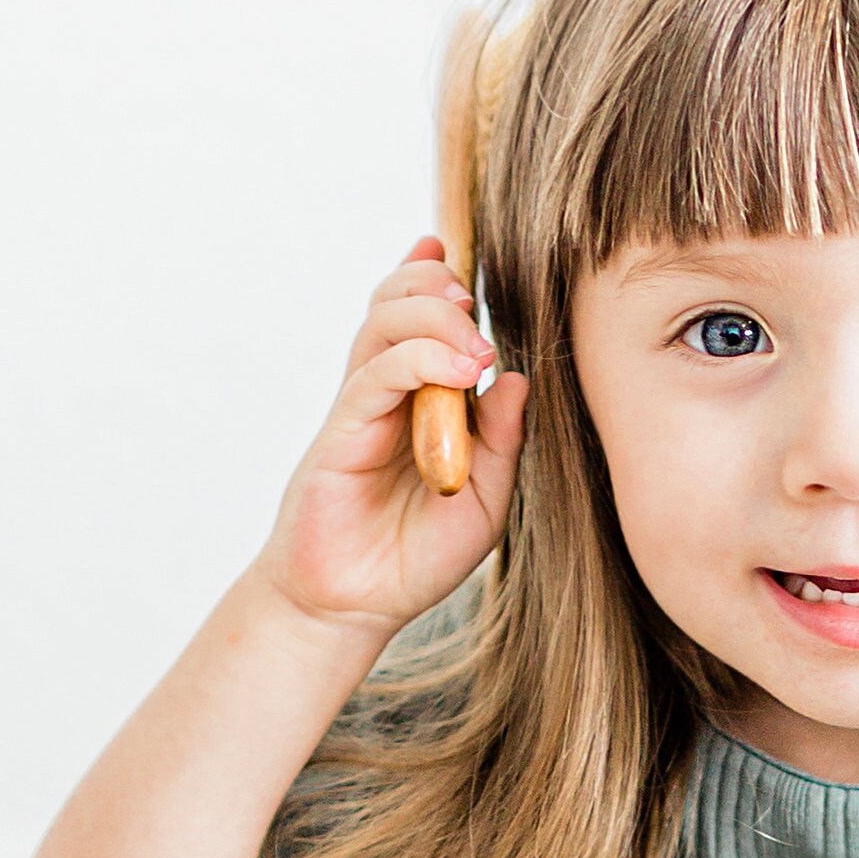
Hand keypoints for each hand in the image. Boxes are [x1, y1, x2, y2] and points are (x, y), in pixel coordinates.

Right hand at [254, 239, 529, 641]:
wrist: (355, 605)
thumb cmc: (416, 557)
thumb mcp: (484, 502)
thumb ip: (502, 442)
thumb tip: (516, 378)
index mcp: (420, 402)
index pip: (422, 321)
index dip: (433, 278)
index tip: (455, 252)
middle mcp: (388, 395)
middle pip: (397, 305)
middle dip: (435, 285)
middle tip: (473, 298)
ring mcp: (362, 409)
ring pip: (383, 325)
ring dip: (430, 312)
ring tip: (472, 331)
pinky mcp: (342, 432)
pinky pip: (376, 374)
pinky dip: (416, 358)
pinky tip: (457, 368)